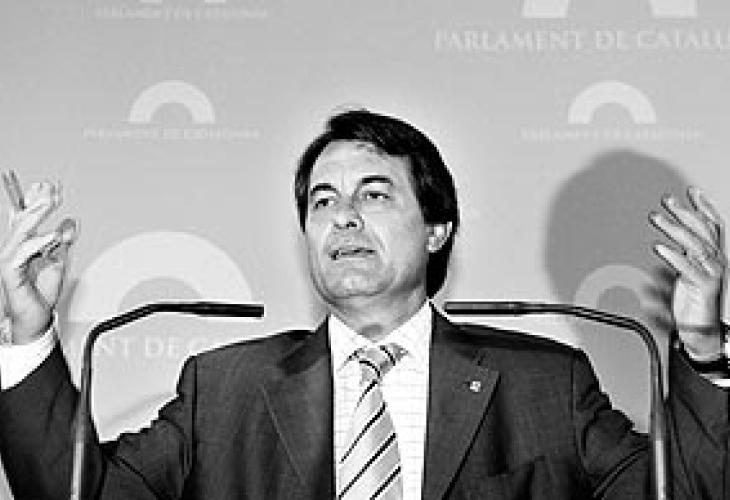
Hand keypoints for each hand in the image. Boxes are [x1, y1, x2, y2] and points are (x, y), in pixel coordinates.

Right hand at [0, 175, 76, 343]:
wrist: (38, 317)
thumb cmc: (43, 291)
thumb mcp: (60, 260)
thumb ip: (65, 241)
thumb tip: (71, 221)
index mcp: (24, 244)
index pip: (27, 216)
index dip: (35, 199)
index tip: (51, 185)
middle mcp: (15, 249)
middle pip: (22, 218)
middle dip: (37, 201)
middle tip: (53, 189)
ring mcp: (11, 260)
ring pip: (20, 232)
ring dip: (37, 215)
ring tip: (51, 203)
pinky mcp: (11, 273)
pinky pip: (22, 253)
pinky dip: (38, 243)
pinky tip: (53, 237)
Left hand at [650, 186, 725, 358]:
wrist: (701, 331)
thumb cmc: (692, 301)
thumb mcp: (686, 272)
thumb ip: (681, 253)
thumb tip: (669, 236)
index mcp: (712, 256)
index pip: (712, 226)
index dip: (704, 207)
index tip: (691, 191)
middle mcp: (715, 262)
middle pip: (701, 231)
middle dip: (683, 213)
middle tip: (666, 201)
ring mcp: (712, 274)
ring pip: (695, 245)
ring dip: (674, 229)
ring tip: (656, 218)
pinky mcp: (704, 288)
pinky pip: (689, 268)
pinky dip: (673, 256)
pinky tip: (659, 248)